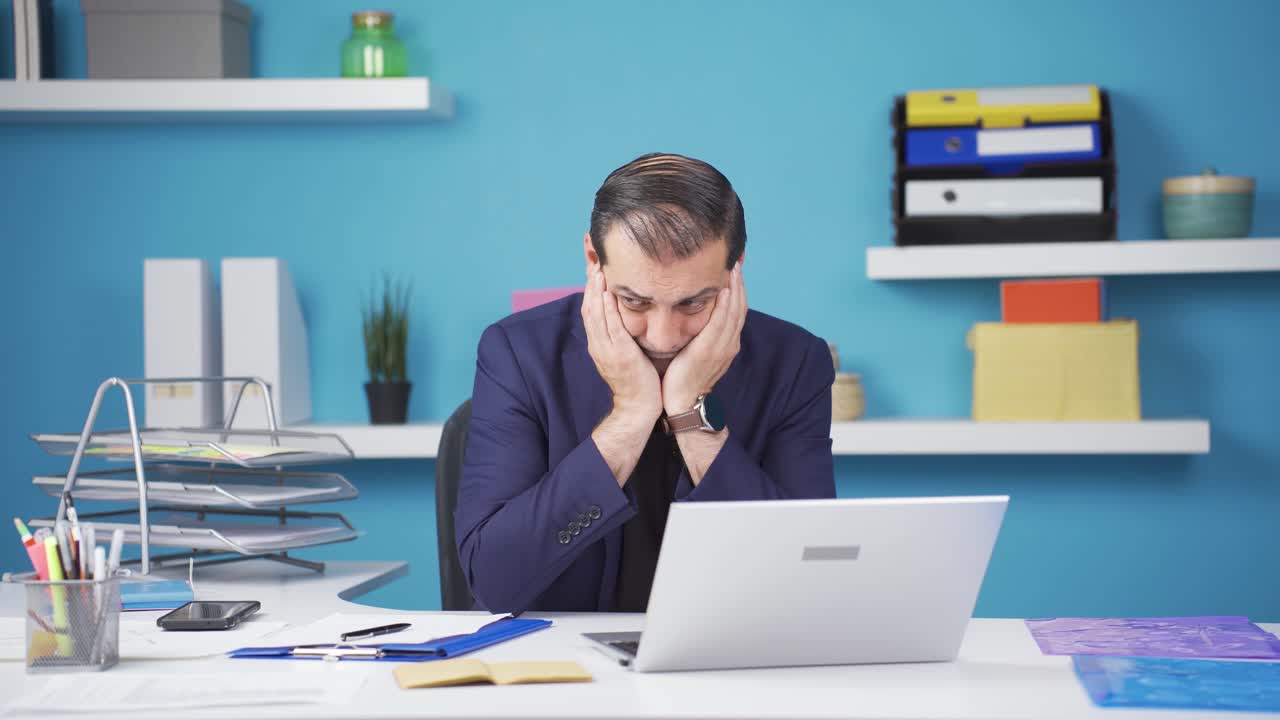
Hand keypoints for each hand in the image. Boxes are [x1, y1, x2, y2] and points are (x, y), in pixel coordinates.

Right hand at [581, 267, 662, 423]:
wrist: (638, 408)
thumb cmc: (637, 381)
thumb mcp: (625, 354)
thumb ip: (621, 336)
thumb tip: (626, 318)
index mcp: (599, 344)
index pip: (590, 311)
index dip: (591, 290)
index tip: (595, 269)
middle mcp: (598, 345)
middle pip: (589, 308)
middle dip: (590, 285)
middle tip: (594, 262)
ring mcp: (606, 350)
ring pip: (596, 315)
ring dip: (596, 291)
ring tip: (598, 270)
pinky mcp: (619, 355)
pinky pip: (610, 328)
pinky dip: (607, 309)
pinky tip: (607, 294)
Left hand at [662, 262, 746, 415]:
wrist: (683, 403)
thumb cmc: (684, 378)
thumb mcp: (696, 352)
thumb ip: (700, 334)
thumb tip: (691, 315)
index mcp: (727, 343)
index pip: (737, 310)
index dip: (739, 289)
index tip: (734, 270)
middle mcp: (729, 343)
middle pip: (740, 307)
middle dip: (740, 283)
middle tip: (737, 261)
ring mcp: (722, 347)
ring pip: (734, 311)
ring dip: (736, 288)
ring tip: (733, 268)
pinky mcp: (710, 350)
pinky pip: (722, 322)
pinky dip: (726, 305)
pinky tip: (725, 288)